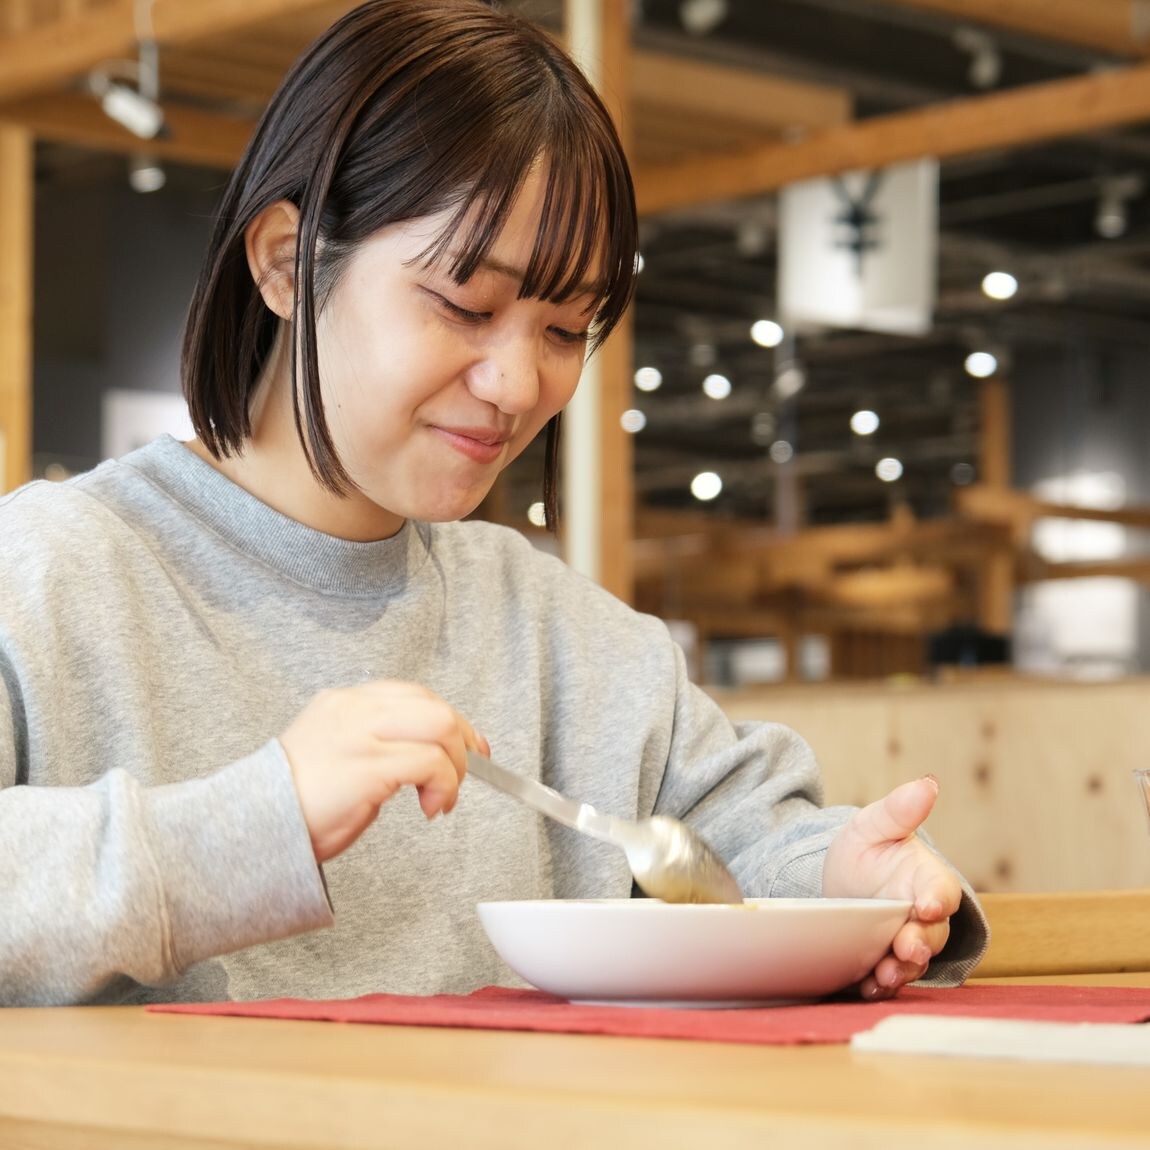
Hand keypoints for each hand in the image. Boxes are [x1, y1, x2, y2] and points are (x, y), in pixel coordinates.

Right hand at [279, 680, 488, 863]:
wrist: (249, 827)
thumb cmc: (293, 803)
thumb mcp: (336, 755)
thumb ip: (374, 744)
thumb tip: (427, 760)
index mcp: (344, 702)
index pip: (413, 694)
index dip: (451, 719)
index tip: (469, 746)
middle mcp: (354, 708)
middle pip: (434, 706)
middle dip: (463, 741)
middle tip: (465, 775)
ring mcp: (361, 734)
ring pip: (440, 727)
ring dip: (456, 767)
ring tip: (442, 797)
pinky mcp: (369, 766)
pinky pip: (431, 763)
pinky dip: (444, 786)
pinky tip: (430, 808)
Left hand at [822, 775, 960, 999]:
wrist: (840, 883)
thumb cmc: (867, 851)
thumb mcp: (873, 826)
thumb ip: (898, 810)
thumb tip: (927, 783)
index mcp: (927, 880)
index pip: (942, 891)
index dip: (937, 899)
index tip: (925, 904)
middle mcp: (922, 917)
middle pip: (931, 935)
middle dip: (919, 943)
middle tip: (905, 948)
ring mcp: (903, 942)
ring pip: (912, 963)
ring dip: (900, 971)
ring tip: (884, 974)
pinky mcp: (882, 963)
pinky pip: (886, 980)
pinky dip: (878, 985)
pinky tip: (865, 986)